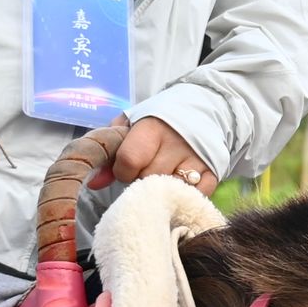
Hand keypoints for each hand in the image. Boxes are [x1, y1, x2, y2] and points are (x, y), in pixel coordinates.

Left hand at [98, 117, 216, 193]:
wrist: (202, 109)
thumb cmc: (158, 121)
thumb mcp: (129, 126)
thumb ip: (109, 150)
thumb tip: (95, 183)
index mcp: (152, 128)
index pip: (129, 161)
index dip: (123, 170)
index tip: (127, 168)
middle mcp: (176, 144)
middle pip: (148, 180)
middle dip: (141, 182)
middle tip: (145, 172)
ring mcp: (197, 160)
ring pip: (170, 192)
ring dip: (161, 192)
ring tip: (160, 180)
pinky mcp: (213, 173)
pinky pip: (194, 197)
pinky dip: (183, 197)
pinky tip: (178, 189)